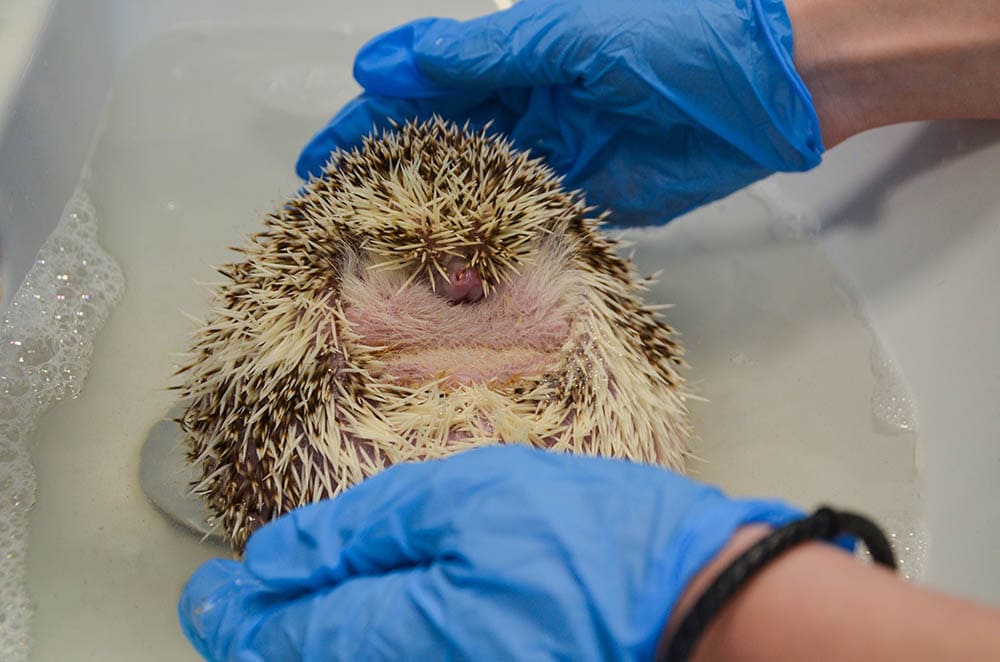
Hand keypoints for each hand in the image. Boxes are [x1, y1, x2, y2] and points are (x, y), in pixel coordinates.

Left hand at [178, 445, 801, 659]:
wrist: (698, 603)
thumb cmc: (597, 541)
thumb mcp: (474, 499)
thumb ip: (368, 529)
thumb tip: (281, 556)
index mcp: (412, 638)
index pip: (292, 635)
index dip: (237, 615)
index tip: (207, 596)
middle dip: (259, 638)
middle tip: (226, 608)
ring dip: (306, 646)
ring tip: (277, 614)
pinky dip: (361, 650)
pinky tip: (360, 620)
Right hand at [296, 0, 823, 225]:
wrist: (776, 79)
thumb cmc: (677, 31)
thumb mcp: (567, 30)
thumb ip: (478, 55)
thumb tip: (380, 67)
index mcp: (514, 58)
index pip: (422, 94)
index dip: (370, 125)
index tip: (322, 162)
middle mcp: (528, 110)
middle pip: (442, 151)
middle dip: (392, 183)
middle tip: (342, 222)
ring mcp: (558, 158)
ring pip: (481, 193)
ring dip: (438, 222)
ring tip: (387, 259)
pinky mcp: (592, 199)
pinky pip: (532, 225)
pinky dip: (497, 246)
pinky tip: (461, 271)